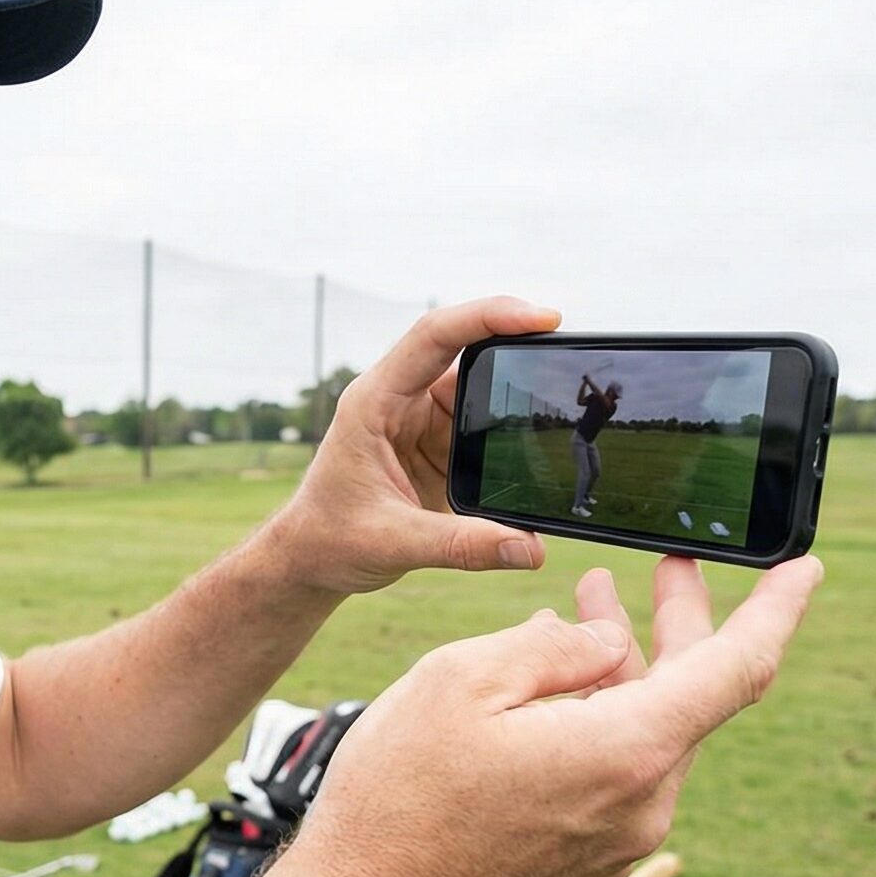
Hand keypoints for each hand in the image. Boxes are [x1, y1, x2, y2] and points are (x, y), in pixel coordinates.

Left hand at [260, 296, 562, 594]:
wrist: (310, 560)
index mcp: (374, 401)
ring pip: (477, 387)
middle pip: (463, 349)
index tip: (541, 317)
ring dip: (514, 390)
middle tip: (564, 343)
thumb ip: (462, 546)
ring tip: (560, 390)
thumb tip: (531, 549)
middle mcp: (398, 399)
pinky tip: (539, 436)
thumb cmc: (331, 540)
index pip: (434, 337)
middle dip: (513, 340)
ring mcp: (419, 418)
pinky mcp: (436, 443)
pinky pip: (480, 421)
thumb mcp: (394, 544)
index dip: (488, 316)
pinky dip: (510, 426)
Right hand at [276, 555, 823, 876]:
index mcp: (628, 752)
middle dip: (679, 624)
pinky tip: (553, 690)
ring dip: (626, 670)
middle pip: (690, 696)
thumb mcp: (462, 680)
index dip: (778, 609)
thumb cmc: (397, 798)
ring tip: (585, 616)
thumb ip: (554, 647)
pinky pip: (617, 771)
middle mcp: (643, 804)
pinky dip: (601, 718)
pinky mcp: (586, 860)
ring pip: (648, 732)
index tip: (806, 568)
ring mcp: (617, 840)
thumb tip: (609, 644)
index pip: (739, 668)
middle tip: (664, 568)